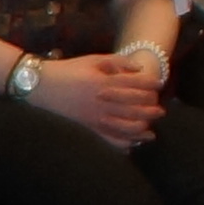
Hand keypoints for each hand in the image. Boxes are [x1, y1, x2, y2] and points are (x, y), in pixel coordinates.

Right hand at [34, 52, 164, 145]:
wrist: (43, 86)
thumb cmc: (69, 69)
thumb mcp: (94, 59)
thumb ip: (118, 62)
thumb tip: (139, 69)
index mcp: (105, 82)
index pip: (136, 84)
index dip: (150, 85)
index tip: (159, 85)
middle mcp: (103, 101)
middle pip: (135, 107)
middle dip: (150, 109)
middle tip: (160, 111)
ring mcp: (96, 117)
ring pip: (125, 126)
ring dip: (141, 129)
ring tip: (150, 130)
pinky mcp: (88, 127)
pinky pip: (108, 139)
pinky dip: (122, 143)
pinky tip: (132, 145)